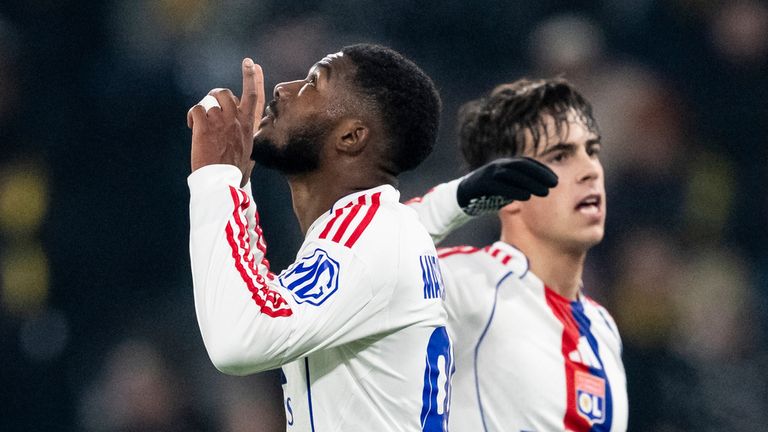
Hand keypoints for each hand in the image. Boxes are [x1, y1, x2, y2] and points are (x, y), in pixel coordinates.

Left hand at [187, 58, 264, 186]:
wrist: (222, 181)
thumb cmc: (235, 171)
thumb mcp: (248, 150)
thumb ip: (245, 134)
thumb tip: (241, 130)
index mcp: (249, 126)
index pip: (255, 96)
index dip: (253, 78)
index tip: (252, 64)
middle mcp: (237, 120)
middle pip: (226, 93)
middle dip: (216, 96)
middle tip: (211, 108)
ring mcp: (221, 122)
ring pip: (210, 100)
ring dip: (203, 109)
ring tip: (200, 124)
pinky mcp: (204, 126)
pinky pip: (197, 109)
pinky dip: (192, 116)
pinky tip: (192, 126)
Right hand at [456, 157, 557, 215]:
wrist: (461, 196)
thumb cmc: (487, 193)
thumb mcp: (505, 186)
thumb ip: (519, 185)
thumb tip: (539, 189)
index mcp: (505, 164)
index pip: (527, 162)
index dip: (542, 169)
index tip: (555, 178)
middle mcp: (498, 165)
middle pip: (522, 167)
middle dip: (540, 175)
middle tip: (555, 184)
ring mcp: (489, 173)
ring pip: (513, 175)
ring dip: (531, 183)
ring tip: (545, 192)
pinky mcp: (483, 184)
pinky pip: (501, 186)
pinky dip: (515, 191)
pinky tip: (526, 197)